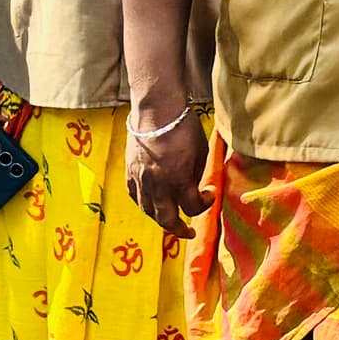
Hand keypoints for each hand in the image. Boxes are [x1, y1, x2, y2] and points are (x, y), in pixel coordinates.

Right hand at [127, 98, 212, 232]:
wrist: (156, 108)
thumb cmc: (184, 127)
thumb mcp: (201, 152)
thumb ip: (197, 175)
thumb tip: (195, 186)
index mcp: (178, 181)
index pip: (192, 208)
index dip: (204, 204)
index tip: (209, 195)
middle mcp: (157, 186)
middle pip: (166, 220)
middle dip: (179, 229)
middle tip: (188, 231)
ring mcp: (140, 180)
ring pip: (148, 211)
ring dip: (160, 218)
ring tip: (169, 218)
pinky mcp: (129, 172)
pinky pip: (135, 196)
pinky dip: (144, 203)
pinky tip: (152, 202)